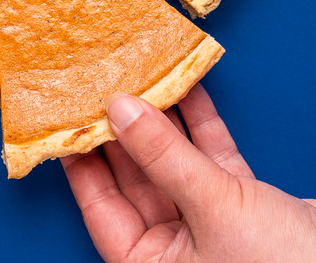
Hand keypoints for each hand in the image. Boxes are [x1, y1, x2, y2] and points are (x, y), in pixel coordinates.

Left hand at [63, 86, 315, 262]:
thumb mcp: (216, 208)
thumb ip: (166, 157)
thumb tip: (120, 109)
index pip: (102, 207)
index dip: (83, 160)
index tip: (68, 113)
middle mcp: (176, 249)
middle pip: (135, 179)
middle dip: (123, 130)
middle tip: (102, 78)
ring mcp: (211, 224)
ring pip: (174, 163)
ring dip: (163, 119)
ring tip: (142, 70)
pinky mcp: (247, 204)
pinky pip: (212, 157)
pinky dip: (201, 124)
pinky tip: (187, 86)